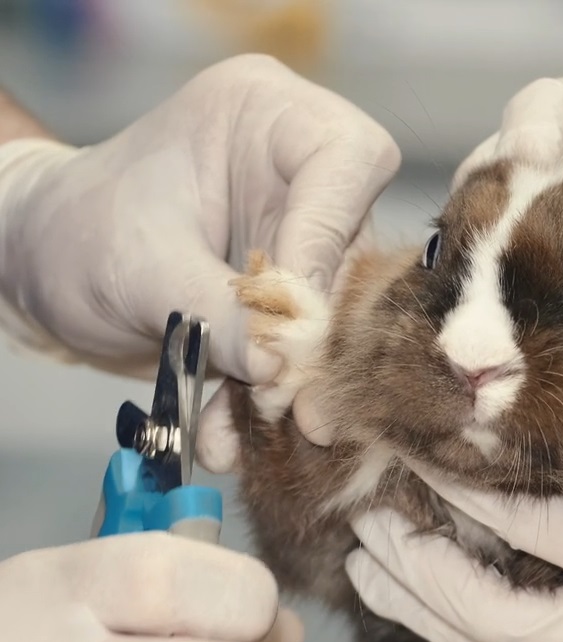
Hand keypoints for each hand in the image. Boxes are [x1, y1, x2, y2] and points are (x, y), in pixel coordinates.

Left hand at [0, 54, 399, 466]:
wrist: (48, 273)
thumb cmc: (78, 233)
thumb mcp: (141, 268)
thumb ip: (215, 312)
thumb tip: (279, 367)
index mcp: (267, 118)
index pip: (347, 161)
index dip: (328, 241)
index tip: (291, 313)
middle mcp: (298, 176)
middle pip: (352, 257)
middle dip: (316, 340)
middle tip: (290, 406)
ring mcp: (299, 242)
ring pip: (332, 319)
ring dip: (292, 387)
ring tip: (245, 431)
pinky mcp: (292, 301)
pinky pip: (300, 355)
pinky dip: (265, 403)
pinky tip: (229, 438)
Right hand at [455, 77, 562, 437]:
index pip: (554, 105)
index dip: (532, 125)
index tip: (529, 160)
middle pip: (502, 169)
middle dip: (488, 200)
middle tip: (493, 245)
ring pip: (495, 233)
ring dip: (484, 260)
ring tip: (490, 294)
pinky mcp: (559, 293)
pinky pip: (512, 287)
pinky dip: (498, 302)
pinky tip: (500, 322)